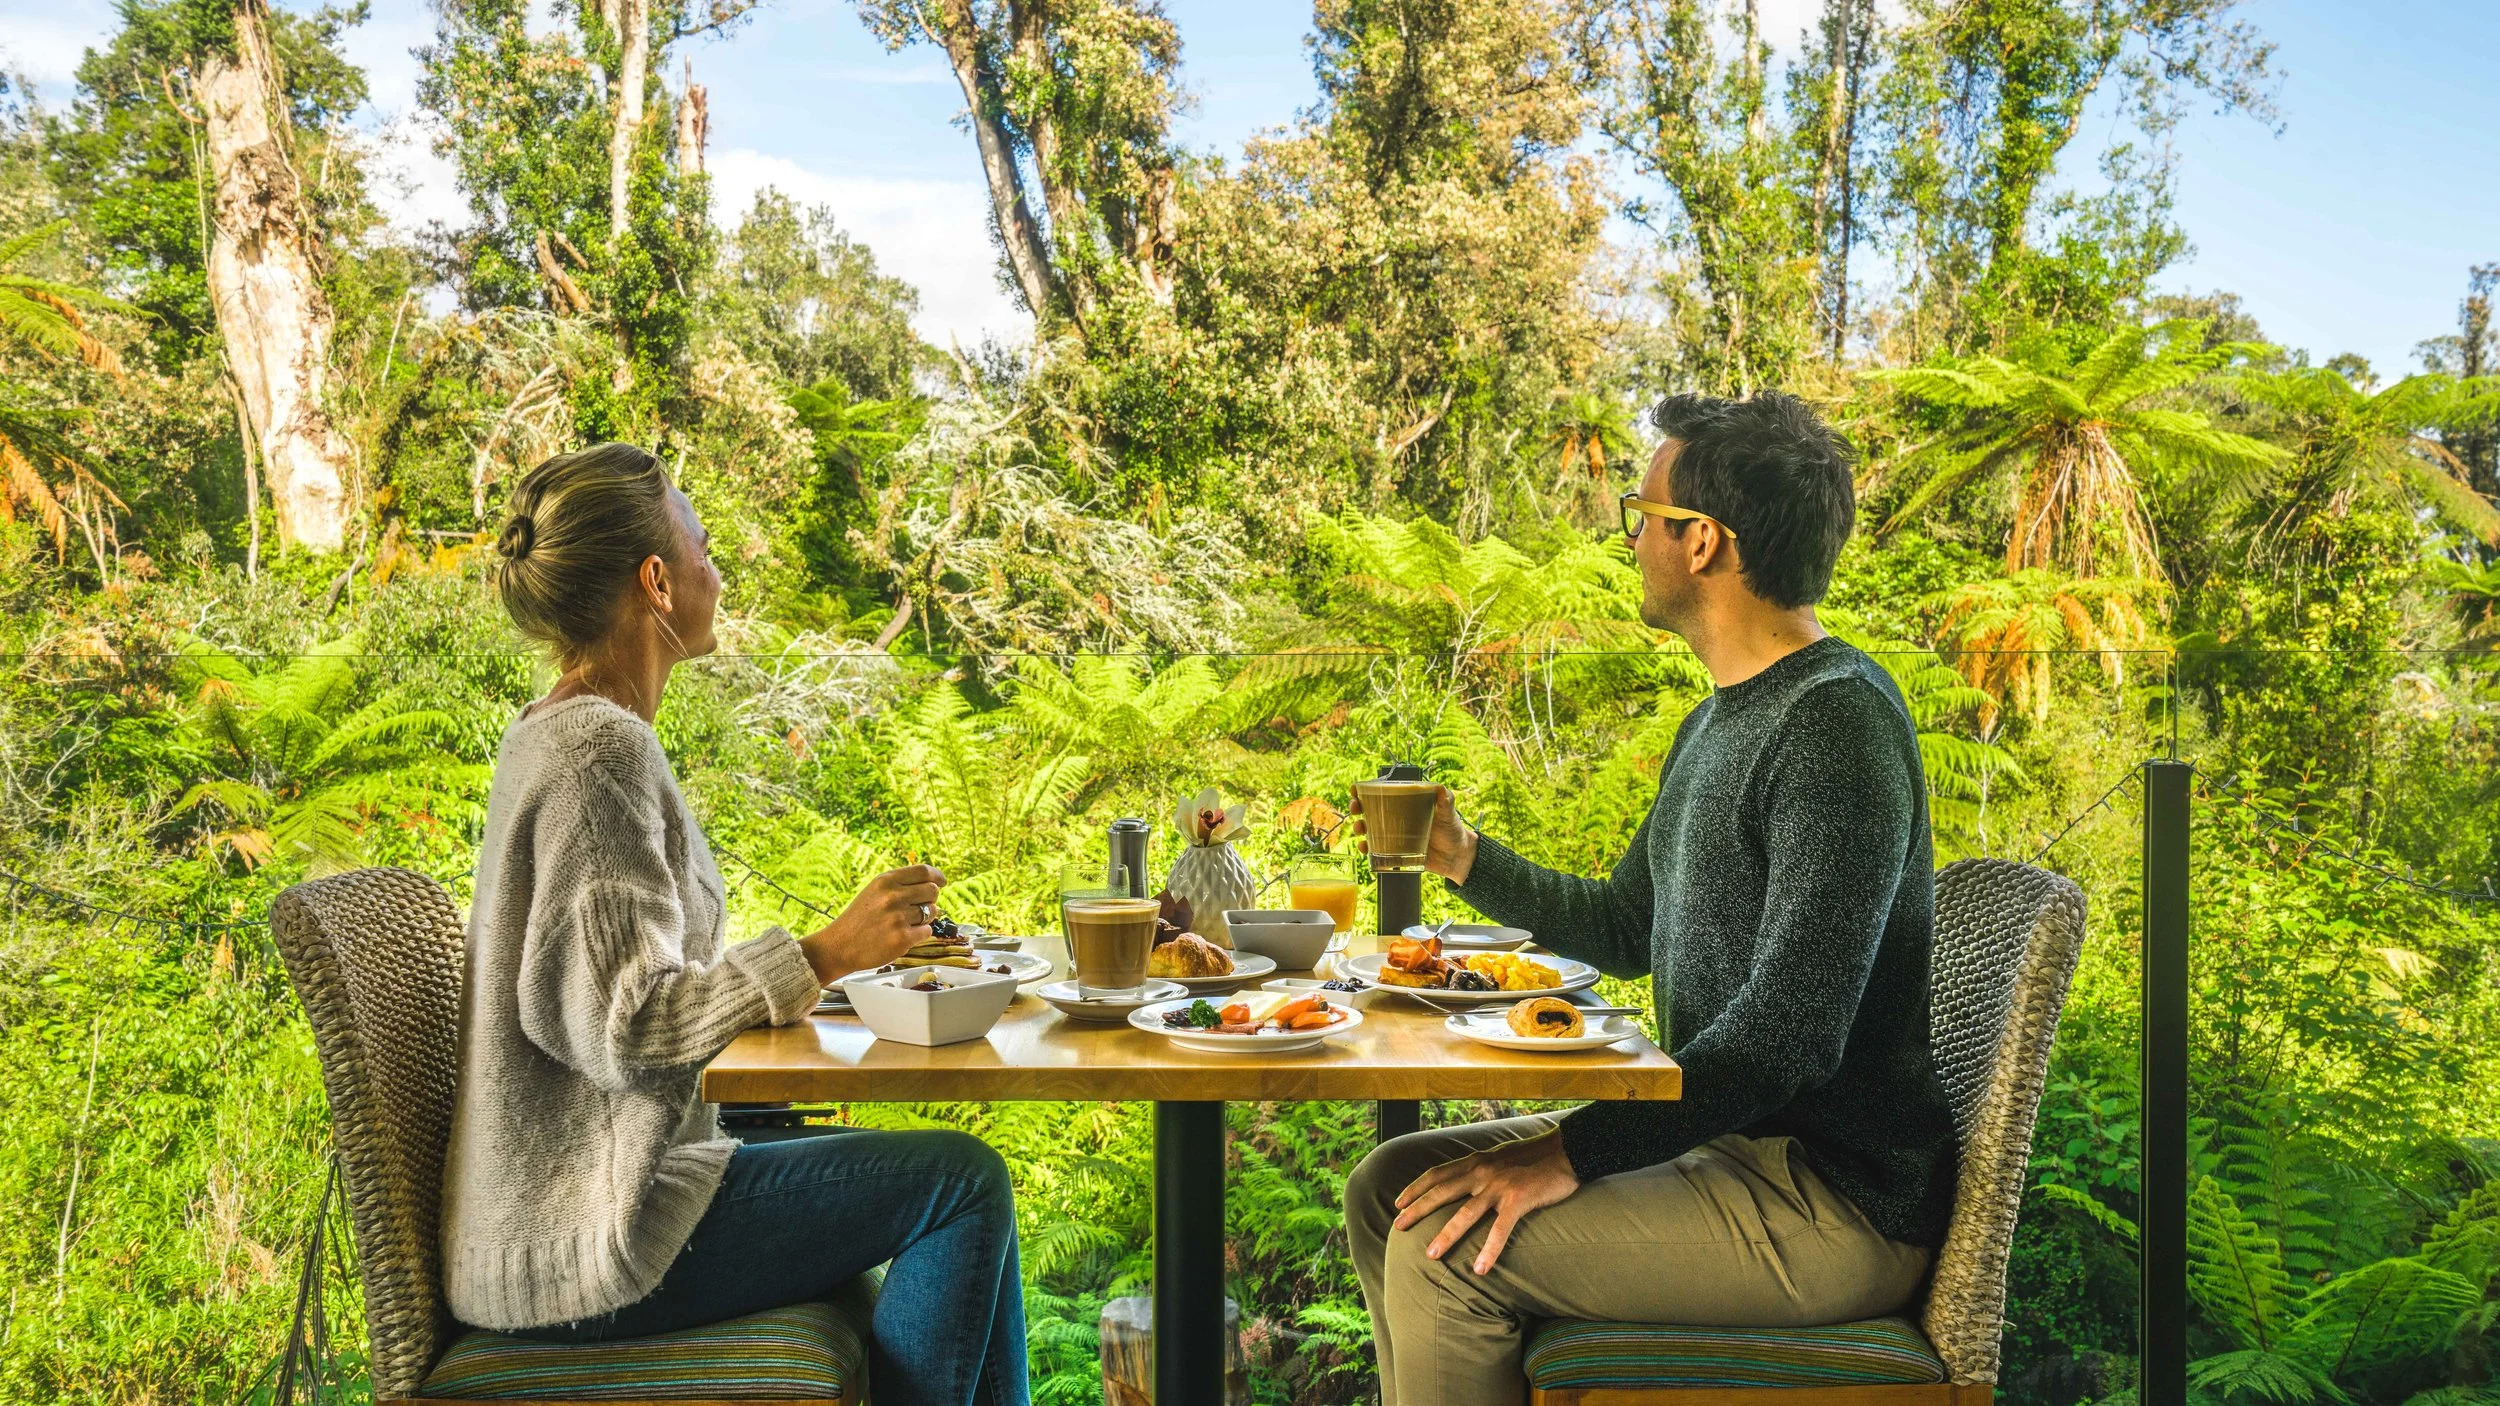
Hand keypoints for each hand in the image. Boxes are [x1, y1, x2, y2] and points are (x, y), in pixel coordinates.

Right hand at [797, 864, 945, 983]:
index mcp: (885, 881)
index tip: (941, 882)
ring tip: (904, 923)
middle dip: (930, 899)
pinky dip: (919, 934)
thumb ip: (900, 885)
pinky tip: (902, 935)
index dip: (937, 876)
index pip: (923, 871)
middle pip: (932, 891)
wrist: (839, 946)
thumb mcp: (874, 892)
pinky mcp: (903, 938)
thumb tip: (934, 882)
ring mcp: (898, 917)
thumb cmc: (859, 919)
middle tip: (917, 908)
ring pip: (932, 912)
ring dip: (924, 918)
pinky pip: (927, 931)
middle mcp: (893, 896)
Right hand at [1350, 784, 1479, 883]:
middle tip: (1356, 808)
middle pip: (1369, 810)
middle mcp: (1396, 818)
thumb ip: (1445, 800)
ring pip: (1369, 829)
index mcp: (1406, 804)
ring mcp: (1394, 835)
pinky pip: (1376, 850)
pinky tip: (1365, 847)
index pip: (1382, 793)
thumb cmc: (1452, 830)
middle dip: (1357, 807)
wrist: (1456, 857)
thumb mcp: (1449, 812)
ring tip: (1360, 829)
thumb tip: (1439, 788)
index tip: (1356, 789)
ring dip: (1359, 827)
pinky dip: (1367, 848)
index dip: (1366, 790)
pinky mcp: (1395, 852)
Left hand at [1392, 1130, 1579, 1274]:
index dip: (1415, 1187)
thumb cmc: (1535, 1159)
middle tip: (1397, 1227)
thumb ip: (1481, 1169)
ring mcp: (1499, 1186)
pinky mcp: (1519, 1199)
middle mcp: (1482, 1172)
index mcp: (1476, 1162)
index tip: (1398, 1202)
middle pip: (1442, 1192)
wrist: (1567, 1151)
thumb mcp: (1501, 1158)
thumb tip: (1465, 1181)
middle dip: (1417, 1210)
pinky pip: (1501, 1229)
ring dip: (1446, 1235)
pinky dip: (1489, 1250)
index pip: (1437, 1174)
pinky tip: (1480, 1269)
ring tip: (1430, 1256)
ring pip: (1466, 1214)